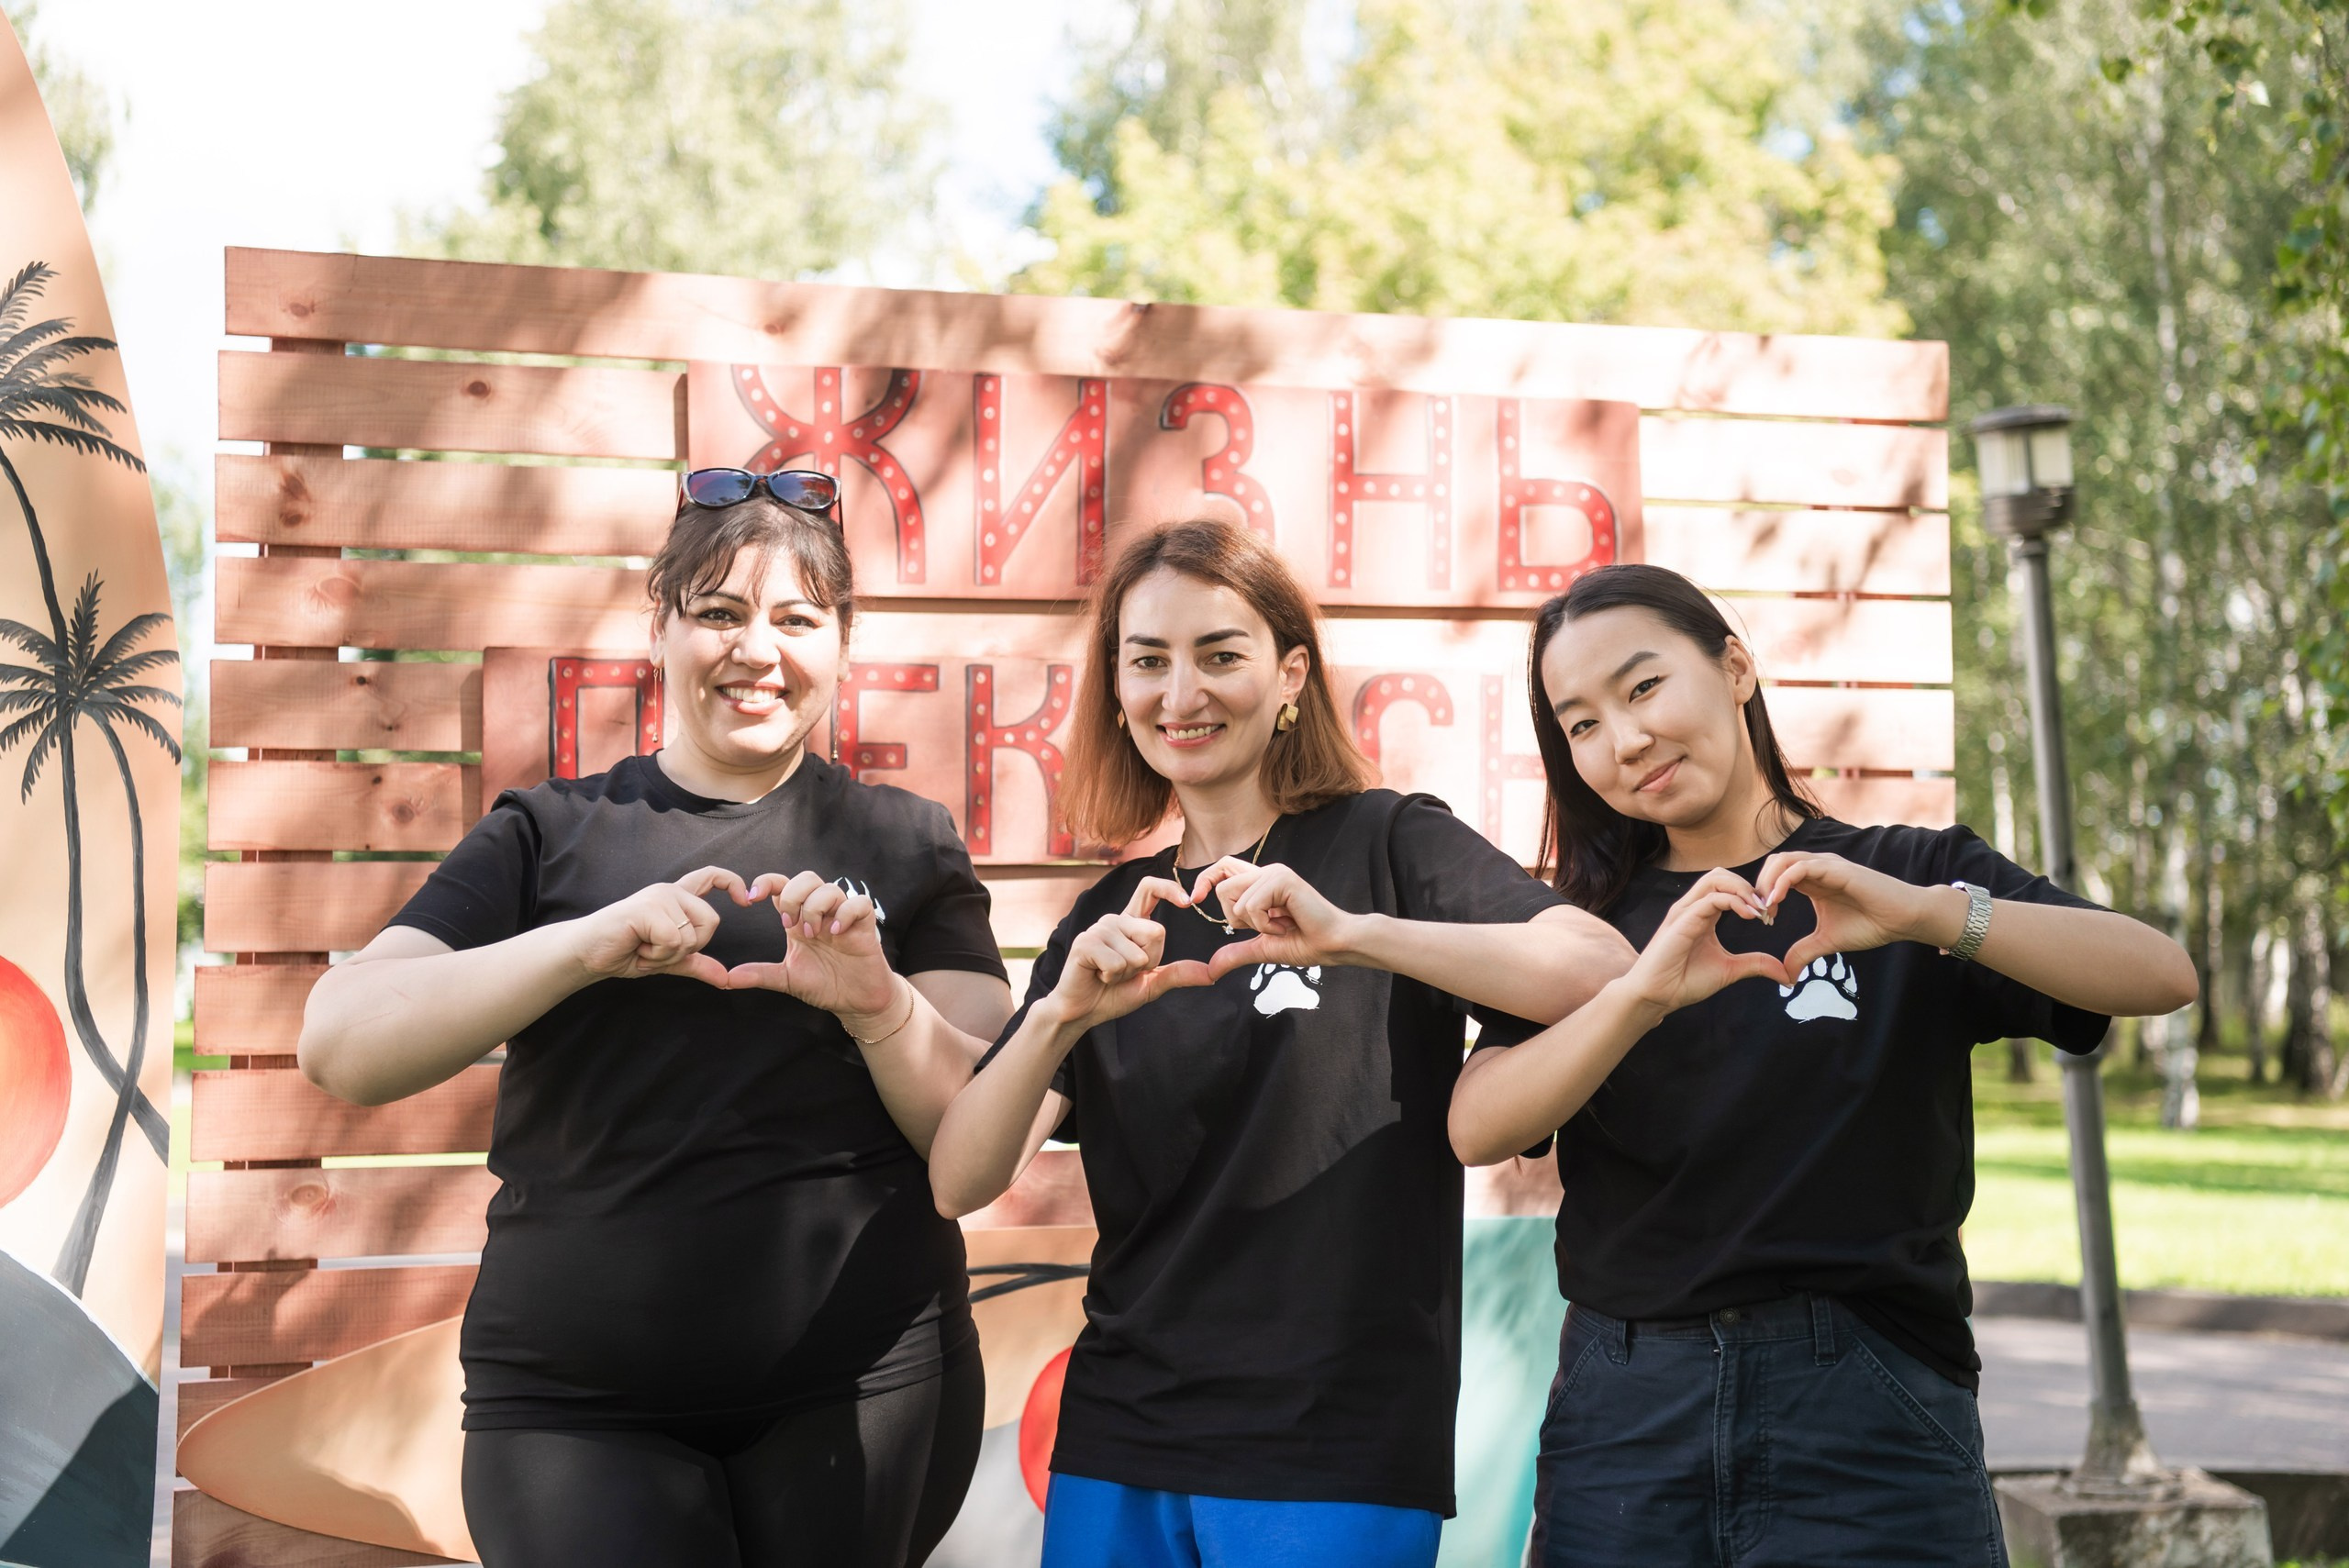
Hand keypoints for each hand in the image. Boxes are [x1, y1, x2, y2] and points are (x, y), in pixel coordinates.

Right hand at [572, 866, 744, 985]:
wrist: (588, 954)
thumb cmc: (625, 951)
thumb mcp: (667, 959)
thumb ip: (697, 963)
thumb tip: (726, 978)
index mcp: (676, 898)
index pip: (711, 876)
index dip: (732, 883)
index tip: (745, 900)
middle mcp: (670, 892)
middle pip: (711, 921)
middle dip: (690, 947)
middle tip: (658, 950)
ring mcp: (658, 897)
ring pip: (691, 934)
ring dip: (668, 954)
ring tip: (644, 948)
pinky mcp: (647, 908)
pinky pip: (673, 939)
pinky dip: (657, 954)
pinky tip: (637, 948)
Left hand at [724, 871, 897, 1018]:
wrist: (856, 1002)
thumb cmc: (825, 985)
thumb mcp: (787, 979)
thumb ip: (759, 974)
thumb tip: (726, 979)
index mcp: (799, 920)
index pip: (782, 886)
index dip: (766, 883)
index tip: (751, 898)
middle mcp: (821, 914)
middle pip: (806, 878)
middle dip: (793, 896)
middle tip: (789, 925)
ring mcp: (843, 918)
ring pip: (830, 888)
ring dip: (815, 908)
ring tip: (813, 934)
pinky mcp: (865, 926)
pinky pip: (858, 903)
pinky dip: (845, 913)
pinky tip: (836, 932)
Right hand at [1045, 877, 1214, 1031]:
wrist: (1082, 1012)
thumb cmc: (1114, 994)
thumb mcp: (1152, 983)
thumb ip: (1178, 974)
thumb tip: (1212, 973)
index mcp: (1130, 923)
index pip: (1149, 889)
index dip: (1169, 889)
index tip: (1188, 901)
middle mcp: (1115, 919)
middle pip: (1156, 932)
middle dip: (1149, 961)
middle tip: (1124, 971)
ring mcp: (1098, 929)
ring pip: (1138, 953)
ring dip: (1127, 973)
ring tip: (1107, 974)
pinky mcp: (1085, 943)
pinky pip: (1118, 962)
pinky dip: (1112, 977)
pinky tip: (1097, 976)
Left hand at [1187, 859, 1360, 980]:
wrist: (1333, 945)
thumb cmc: (1306, 943)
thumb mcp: (1261, 949)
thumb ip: (1236, 953)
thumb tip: (1211, 970)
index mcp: (1260, 883)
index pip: (1223, 867)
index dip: (1205, 879)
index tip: (1194, 899)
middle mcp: (1265, 872)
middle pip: (1222, 887)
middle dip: (1235, 917)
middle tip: (1266, 926)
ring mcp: (1274, 873)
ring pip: (1234, 899)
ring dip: (1255, 925)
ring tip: (1281, 926)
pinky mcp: (1281, 879)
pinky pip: (1250, 906)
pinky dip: (1265, 925)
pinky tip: (1287, 924)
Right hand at [1623, 868, 1788, 1012]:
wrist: (1657, 996)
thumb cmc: (1685, 981)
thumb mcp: (1730, 969)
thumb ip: (1755, 964)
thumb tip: (1785, 973)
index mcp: (1703, 914)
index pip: (1727, 887)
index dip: (1752, 896)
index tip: (1769, 917)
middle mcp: (1693, 907)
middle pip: (1721, 874)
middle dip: (1748, 886)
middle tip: (1767, 910)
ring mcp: (1685, 911)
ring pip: (1715, 879)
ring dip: (1742, 889)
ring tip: (1759, 909)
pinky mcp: (1681, 921)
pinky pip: (1710, 899)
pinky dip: (1734, 902)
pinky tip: (1750, 916)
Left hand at [1755, 851, 1935, 974]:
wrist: (1903, 919)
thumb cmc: (1870, 925)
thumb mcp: (1827, 941)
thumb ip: (1803, 952)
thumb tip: (1786, 975)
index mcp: (1812, 880)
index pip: (1774, 875)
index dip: (1762, 895)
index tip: (1762, 920)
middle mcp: (1816, 867)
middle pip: (1773, 863)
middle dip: (1758, 886)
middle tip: (1759, 913)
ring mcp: (1826, 865)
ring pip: (1782, 860)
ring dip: (1766, 883)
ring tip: (1766, 909)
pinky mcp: (1836, 869)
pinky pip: (1800, 868)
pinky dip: (1782, 882)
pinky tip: (1776, 902)